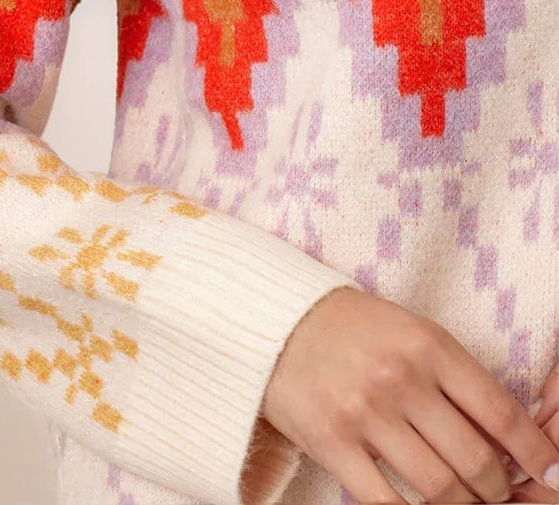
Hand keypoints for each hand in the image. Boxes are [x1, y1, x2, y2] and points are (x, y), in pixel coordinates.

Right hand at [245, 285, 558, 503]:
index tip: (551, 473)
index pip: (499, 412)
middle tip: (499, 493)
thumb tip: (505, 441)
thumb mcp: (410, 332)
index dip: (534, 453)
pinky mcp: (332, 442)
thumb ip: (453, 379)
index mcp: (427, 344)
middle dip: (498, 490)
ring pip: (439, 488)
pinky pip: (387, 502)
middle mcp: (400, 378)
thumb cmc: (352, 328)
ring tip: (464, 503)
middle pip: (476, 460)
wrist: (275, 320)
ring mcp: (365, 412)